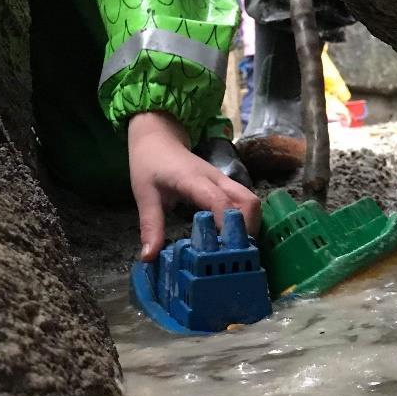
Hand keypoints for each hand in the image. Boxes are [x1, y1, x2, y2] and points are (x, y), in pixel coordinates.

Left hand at [128, 112, 261, 261]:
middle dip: (248, 229)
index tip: (225, 250)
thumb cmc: (150, 164)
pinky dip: (245, 220)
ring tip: (235, 249)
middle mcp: (216, 179)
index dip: (226, 225)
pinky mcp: (225, 185)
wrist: (158, 138)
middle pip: (248, 201)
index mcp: (194, 180)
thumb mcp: (145, 195)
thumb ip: (150, 226)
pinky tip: (232, 238)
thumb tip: (148, 257)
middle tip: (235, 255)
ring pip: (251, 201)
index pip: (219, 201)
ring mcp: (224, 181)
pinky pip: (244, 202)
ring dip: (250, 225)